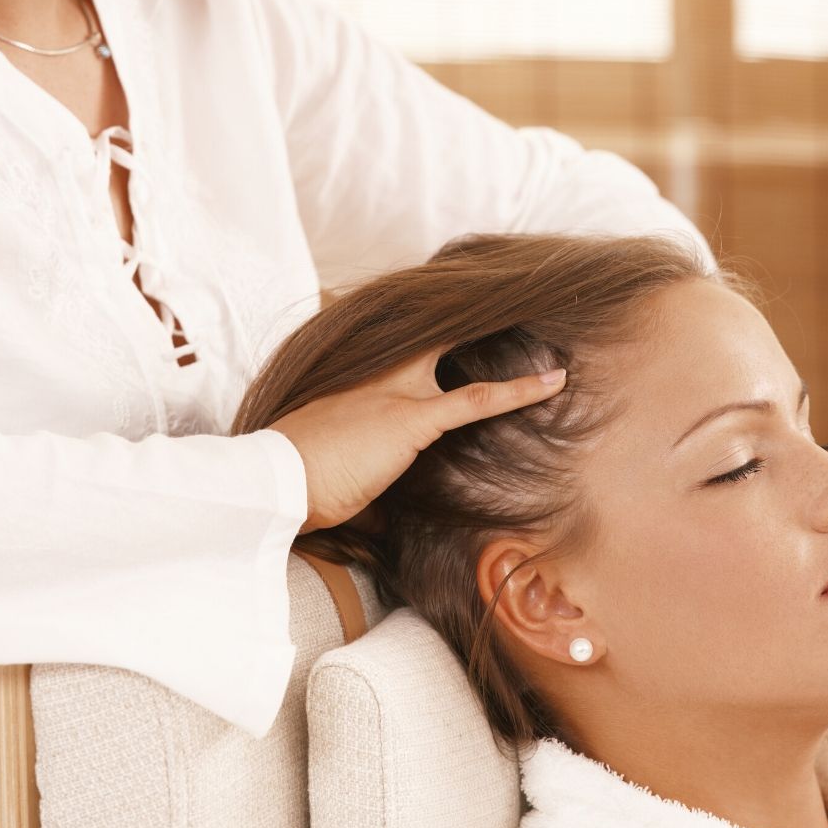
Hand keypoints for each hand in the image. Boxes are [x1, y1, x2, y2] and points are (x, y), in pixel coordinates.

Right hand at [266, 344, 566, 533]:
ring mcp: (396, 391)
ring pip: (462, 359)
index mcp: (360, 384)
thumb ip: (369, 489)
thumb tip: (382, 527)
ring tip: (547, 339)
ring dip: (504, 348)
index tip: (460, 329)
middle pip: (434, 333)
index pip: (406, 351)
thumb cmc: (299, 485)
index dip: (436, 340)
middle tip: (507, 301)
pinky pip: (477, 399)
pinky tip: (553, 381)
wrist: (274, 482)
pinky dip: (519, 390)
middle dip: (469, 319)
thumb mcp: (337, 477)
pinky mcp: (411, 416)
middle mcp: (379, 376)